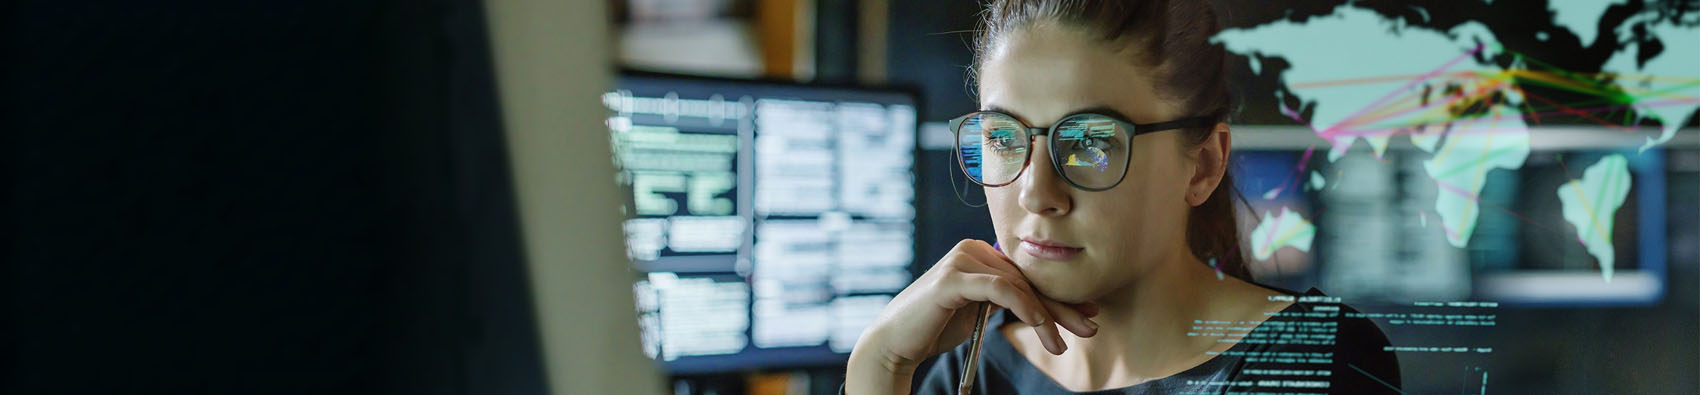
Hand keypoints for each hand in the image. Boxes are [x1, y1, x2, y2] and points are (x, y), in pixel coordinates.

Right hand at [845, 239, 1098, 393]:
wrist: (896, 343)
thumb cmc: (936, 329)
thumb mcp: (980, 312)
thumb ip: (1006, 300)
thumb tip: (1048, 306)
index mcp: (979, 254)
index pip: (1027, 275)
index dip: (1059, 296)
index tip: (1088, 314)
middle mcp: (971, 249)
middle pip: (1027, 279)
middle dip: (1061, 306)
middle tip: (1091, 327)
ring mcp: (961, 260)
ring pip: (1018, 286)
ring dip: (1046, 317)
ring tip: (1061, 345)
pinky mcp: (953, 278)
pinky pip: (1000, 290)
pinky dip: (1025, 308)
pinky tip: (1042, 328)